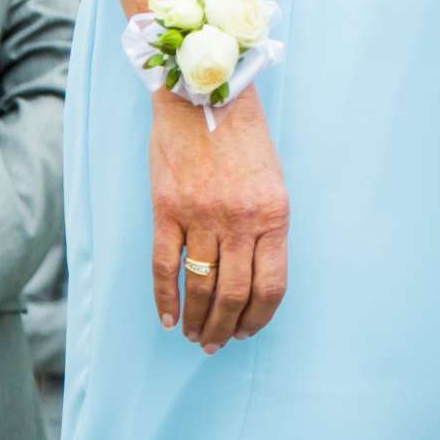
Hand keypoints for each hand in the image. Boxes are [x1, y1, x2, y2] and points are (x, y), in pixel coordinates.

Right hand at [149, 89, 289, 350]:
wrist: (204, 95)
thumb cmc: (242, 137)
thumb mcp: (271, 180)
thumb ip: (265, 226)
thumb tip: (254, 275)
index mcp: (274, 214)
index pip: (271, 285)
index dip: (260, 317)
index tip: (249, 331)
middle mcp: (240, 220)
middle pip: (234, 295)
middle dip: (226, 329)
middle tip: (216, 344)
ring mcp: (201, 216)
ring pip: (200, 287)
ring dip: (198, 321)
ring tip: (195, 336)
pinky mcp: (167, 210)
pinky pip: (166, 267)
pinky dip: (166, 299)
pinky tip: (168, 318)